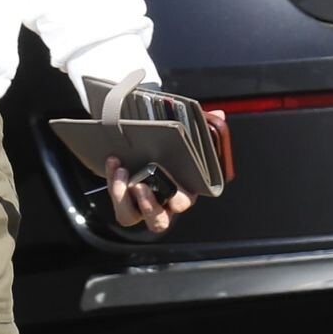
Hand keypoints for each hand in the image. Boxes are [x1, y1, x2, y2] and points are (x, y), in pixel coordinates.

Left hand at [105, 109, 224, 235]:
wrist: (145, 153)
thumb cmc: (172, 152)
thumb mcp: (188, 140)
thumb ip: (202, 129)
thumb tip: (219, 112)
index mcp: (184, 193)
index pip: (183, 202)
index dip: (175, 195)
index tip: (165, 174)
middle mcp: (164, 207)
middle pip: (159, 221)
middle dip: (148, 206)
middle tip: (139, 186)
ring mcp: (141, 208)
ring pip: (130, 217)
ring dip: (122, 197)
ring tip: (121, 171)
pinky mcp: (124, 206)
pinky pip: (117, 204)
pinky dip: (113, 185)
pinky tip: (114, 163)